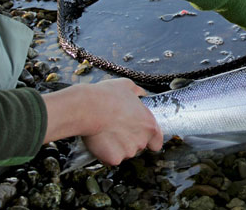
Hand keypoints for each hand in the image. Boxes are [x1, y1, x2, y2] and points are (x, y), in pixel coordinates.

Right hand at [43, 78, 162, 165]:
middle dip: (129, 140)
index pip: (157, 142)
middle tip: (116, 128)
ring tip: (106, 132)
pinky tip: (99, 140)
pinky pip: (110, 158)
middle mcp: (142, 141)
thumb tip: (141, 93)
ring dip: (117, 146)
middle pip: (139, 146)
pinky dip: (105, 152)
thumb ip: (138, 92)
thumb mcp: (127, 86)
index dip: (149, 140)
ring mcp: (128, 151)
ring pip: (124, 153)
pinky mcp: (114, 159)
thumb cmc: (107, 96)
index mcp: (150, 125)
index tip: (140, 134)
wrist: (87, 108)